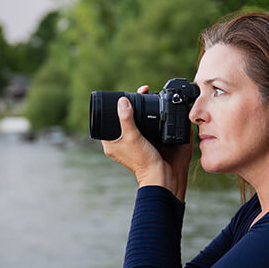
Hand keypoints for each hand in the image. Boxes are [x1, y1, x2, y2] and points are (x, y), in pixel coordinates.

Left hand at [101, 85, 191, 201]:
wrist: (162, 174)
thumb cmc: (144, 161)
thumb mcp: (132, 137)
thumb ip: (126, 119)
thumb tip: (122, 101)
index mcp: (111, 142)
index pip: (107, 119)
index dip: (113, 107)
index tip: (123, 96)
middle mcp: (121, 142)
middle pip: (121, 118)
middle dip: (129, 105)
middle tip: (139, 93)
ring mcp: (133, 142)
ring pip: (134, 120)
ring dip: (140, 109)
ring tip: (147, 96)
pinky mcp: (145, 142)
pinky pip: (144, 125)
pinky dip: (148, 116)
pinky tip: (154, 109)